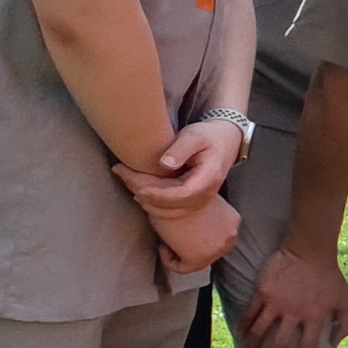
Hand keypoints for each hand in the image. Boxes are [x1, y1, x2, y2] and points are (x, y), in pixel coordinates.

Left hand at [117, 117, 241, 216]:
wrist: (225, 141)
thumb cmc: (208, 136)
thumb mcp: (195, 136)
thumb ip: (180, 149)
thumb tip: (164, 164)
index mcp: (208, 179)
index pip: (182, 195)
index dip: (159, 196)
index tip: (140, 188)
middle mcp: (206, 195)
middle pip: (173, 206)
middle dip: (146, 196)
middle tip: (122, 176)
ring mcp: (200, 200)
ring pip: (171, 212)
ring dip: (147, 202)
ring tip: (127, 182)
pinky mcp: (192, 200)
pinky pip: (172, 210)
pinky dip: (154, 204)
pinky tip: (140, 191)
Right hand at [147, 195, 237, 276]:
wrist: (169, 194)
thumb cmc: (178, 195)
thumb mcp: (199, 206)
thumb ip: (204, 221)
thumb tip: (195, 232)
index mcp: (233, 222)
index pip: (217, 238)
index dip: (196, 237)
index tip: (181, 229)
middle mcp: (230, 236)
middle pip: (209, 250)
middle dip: (191, 245)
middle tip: (175, 237)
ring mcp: (217, 249)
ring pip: (197, 260)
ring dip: (181, 252)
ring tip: (169, 240)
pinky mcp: (199, 257)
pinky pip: (184, 268)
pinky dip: (170, 259)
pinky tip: (163, 246)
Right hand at [244, 246, 347, 347]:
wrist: (310, 250)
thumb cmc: (330, 276)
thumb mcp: (347, 300)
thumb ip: (346, 324)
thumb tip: (334, 344)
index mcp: (315, 317)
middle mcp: (294, 313)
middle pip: (280, 344)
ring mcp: (276, 303)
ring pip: (260, 332)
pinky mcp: (262, 292)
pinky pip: (250, 314)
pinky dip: (244, 327)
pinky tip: (241, 336)